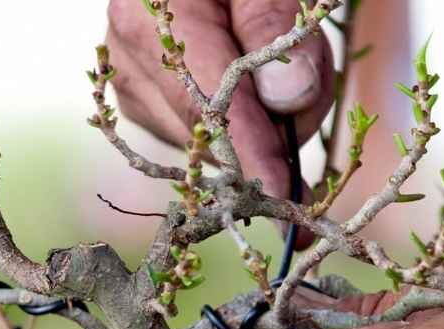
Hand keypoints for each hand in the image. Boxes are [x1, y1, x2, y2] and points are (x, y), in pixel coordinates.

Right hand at [106, 0, 334, 197]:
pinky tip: (254, 85)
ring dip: (264, 123)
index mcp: (147, 21)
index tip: (279, 191)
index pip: (206, 102)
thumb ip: (273, 28)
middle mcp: (130, 63)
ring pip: (211, 144)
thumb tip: (286, 102)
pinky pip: (204, 139)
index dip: (248, 150)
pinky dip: (243, 124)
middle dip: (274, 124)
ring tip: (285, 66)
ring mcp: (134, 91)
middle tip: (314, 72)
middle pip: (211, 132)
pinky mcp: (146, 109)